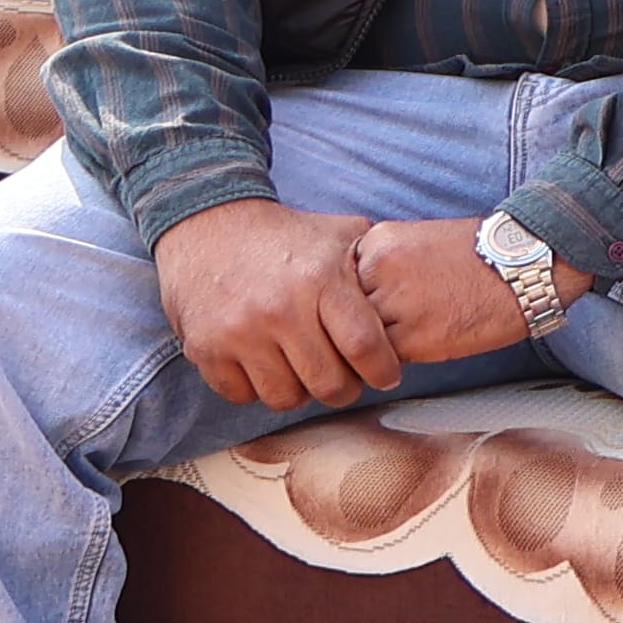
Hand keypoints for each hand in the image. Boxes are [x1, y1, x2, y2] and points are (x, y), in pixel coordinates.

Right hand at [149, 199, 404, 412]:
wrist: (209, 226)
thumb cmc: (285, 236)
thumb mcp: (338, 235)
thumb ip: (376, 262)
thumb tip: (417, 286)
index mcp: (320, 280)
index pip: (364, 346)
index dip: (382, 370)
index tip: (386, 375)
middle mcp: (280, 310)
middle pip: (328, 383)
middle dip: (345, 389)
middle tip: (345, 380)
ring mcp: (239, 332)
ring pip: (285, 397)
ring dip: (299, 391)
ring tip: (304, 371)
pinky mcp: (205, 349)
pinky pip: (241, 396)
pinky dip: (256, 389)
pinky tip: (266, 366)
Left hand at [353, 216, 554, 365]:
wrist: (529, 263)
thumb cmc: (483, 255)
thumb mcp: (419, 243)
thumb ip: (383, 268)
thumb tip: (358, 305)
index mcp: (377, 242)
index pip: (338, 284)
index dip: (352, 303)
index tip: (365, 312)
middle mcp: (376, 269)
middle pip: (341, 314)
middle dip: (355, 328)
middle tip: (375, 335)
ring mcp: (391, 303)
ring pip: (355, 341)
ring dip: (370, 350)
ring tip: (397, 345)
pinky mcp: (411, 337)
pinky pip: (382, 361)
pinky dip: (392, 362)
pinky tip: (420, 348)